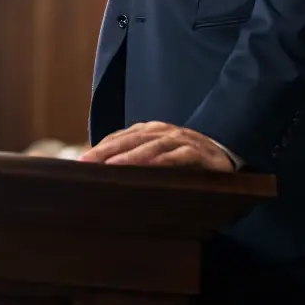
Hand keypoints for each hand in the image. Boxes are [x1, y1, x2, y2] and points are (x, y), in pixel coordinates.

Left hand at [79, 121, 233, 170]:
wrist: (225, 153)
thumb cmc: (185, 158)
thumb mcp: (157, 157)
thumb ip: (135, 161)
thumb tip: (103, 173)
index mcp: (148, 131)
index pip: (119, 138)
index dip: (99, 148)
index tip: (79, 161)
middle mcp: (161, 131)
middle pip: (129, 140)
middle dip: (106, 151)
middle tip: (85, 163)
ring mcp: (179, 139)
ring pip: (150, 146)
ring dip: (130, 156)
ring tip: (110, 166)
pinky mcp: (197, 152)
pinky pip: (177, 156)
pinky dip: (162, 161)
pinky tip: (149, 168)